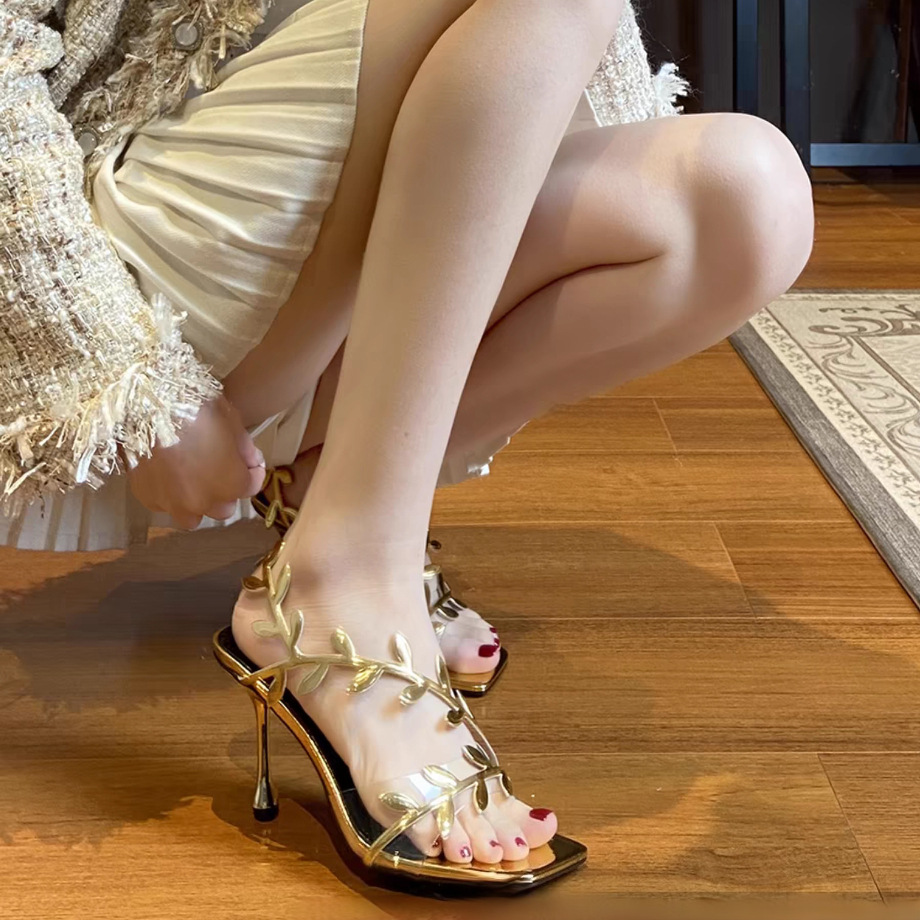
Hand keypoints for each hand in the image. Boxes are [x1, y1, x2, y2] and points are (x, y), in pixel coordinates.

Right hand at [127, 395, 265, 529]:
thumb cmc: (196, 408)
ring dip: (196, 503)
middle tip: (219, 469)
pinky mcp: (146, 497)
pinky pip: (163, 505)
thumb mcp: (231, 421)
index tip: (250, 462)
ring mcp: (172, 503)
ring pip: (191, 517)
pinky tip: (167, 474)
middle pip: (223, 508)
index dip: (253, 472)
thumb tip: (250, 463)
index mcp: (230, 484)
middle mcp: (203, 501)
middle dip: (225, 491)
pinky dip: (168, 495)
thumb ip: (245, 449)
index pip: (251, 487)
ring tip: (192, 480)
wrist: (147, 403)